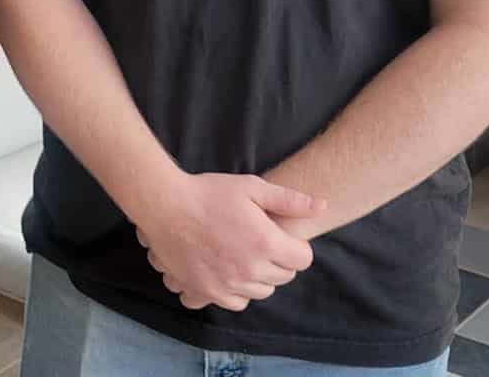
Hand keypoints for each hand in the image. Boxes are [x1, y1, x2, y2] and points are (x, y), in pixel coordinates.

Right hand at [133, 172, 321, 312]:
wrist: (166, 207)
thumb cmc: (208, 193)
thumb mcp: (250, 187)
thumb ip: (288, 199)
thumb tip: (322, 205)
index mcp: (266, 243)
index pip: (302, 259)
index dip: (294, 245)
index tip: (279, 233)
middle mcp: (251, 269)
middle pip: (284, 276)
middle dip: (278, 259)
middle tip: (257, 239)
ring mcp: (230, 284)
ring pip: (262, 291)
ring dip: (259, 275)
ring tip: (241, 251)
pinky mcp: (210, 293)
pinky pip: (238, 302)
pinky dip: (238, 290)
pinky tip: (228, 269)